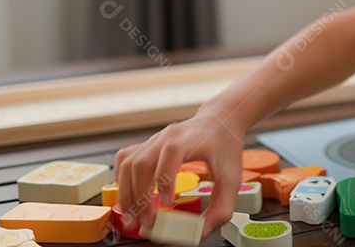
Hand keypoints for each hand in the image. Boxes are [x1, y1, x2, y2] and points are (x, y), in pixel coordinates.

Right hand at [114, 107, 246, 237]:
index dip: (164, 178)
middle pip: (142, 162)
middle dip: (140, 196)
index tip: (168, 204)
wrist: (219, 120)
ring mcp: (154, 139)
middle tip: (145, 222)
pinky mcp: (147, 145)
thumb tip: (199, 234)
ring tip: (132, 218)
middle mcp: (168, 136)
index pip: (171, 152)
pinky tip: (128, 197)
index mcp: (191, 139)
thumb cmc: (225, 147)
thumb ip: (221, 208)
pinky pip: (125, 160)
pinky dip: (121, 180)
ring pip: (128, 163)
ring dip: (126, 193)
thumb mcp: (233, 178)